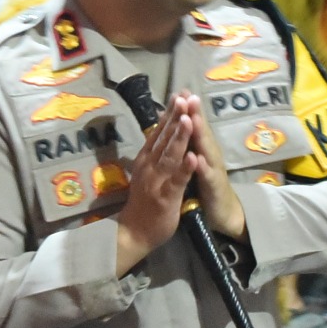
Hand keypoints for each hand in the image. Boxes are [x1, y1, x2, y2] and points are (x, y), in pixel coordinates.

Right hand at [114, 99, 199, 271]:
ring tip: (188, 119)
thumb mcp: (146, 172)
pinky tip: (193, 158)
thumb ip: (152, 153)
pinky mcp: (166, 197)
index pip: (159, 132)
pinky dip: (185, 168)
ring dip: (180, 137)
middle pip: (164, 138)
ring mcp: (157, 181)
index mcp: (146, 159)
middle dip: (175, 117)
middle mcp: (150, 166)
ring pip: (170, 155)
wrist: (133, 232)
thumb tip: (157, 132)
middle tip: (184, 97)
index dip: (169, 114)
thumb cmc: (143, 202)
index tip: (178, 95)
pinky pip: (177, 181)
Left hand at [178, 93, 246, 240]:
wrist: (224, 212)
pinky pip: (207, 176)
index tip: (179, 91)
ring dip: (200, 134)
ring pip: (205, 150)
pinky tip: (197, 158)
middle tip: (189, 96)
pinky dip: (201, 167)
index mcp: (201, 148)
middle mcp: (209, 154)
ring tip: (193, 119)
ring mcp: (213, 170)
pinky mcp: (214, 187)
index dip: (187, 109)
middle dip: (194, 114)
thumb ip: (189, 143)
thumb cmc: (206, 184)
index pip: (193, 125)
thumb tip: (178, 122)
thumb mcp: (195, 161)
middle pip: (201, 132)